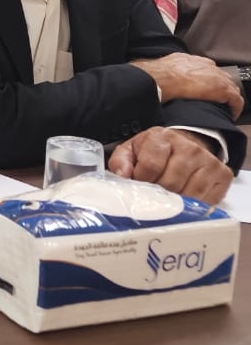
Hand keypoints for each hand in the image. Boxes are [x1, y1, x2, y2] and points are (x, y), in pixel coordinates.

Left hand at [108, 126, 233, 204]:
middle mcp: (189, 147)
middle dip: (157, 195)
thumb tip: (123, 176)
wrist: (185, 144)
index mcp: (162, 137)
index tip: (138, 186)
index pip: (151, 166)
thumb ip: (121, 161)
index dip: (141, 182)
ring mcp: (208, 161)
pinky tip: (184, 202)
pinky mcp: (223, 175)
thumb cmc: (155, 152)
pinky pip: (206, 201)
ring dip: (175, 204)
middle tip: (152, 196)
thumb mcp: (132, 150)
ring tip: (167, 200)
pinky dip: (193, 207)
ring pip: (189, 195)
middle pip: (170, 183)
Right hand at [130, 53, 244, 118]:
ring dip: (228, 97)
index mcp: (186, 59)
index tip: (204, 89)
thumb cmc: (151, 76)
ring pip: (229, 86)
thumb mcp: (155, 69)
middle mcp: (202, 64)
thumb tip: (152, 82)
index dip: (207, 79)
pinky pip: (234, 98)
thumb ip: (161, 73)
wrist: (156, 79)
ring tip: (224, 107)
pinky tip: (230, 113)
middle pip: (220, 76)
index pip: (204, 67)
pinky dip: (234, 106)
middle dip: (220, 87)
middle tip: (217, 100)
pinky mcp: (220, 87)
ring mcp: (212, 75)